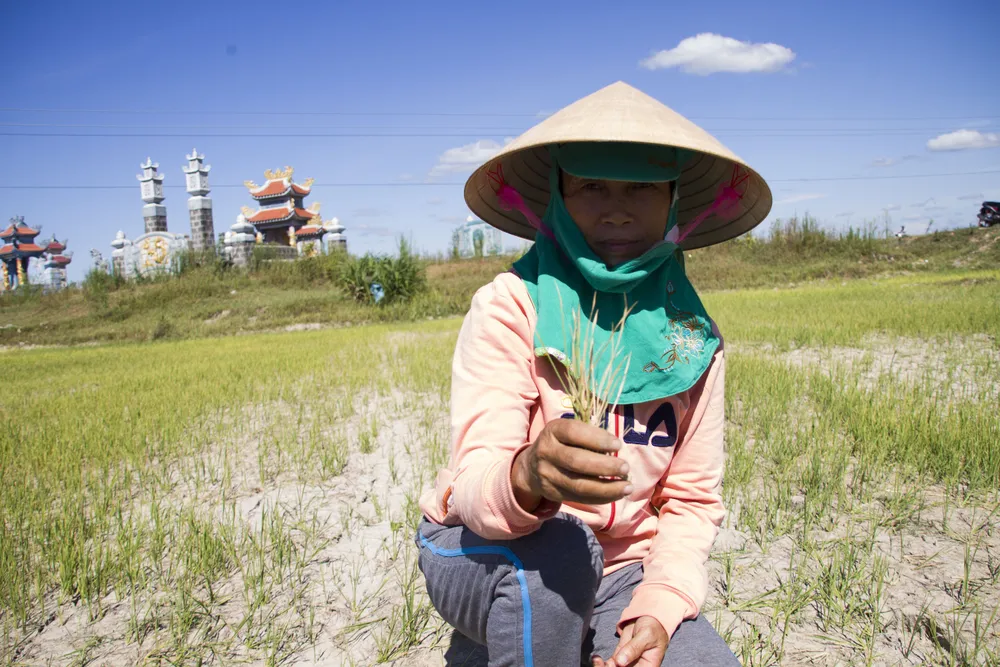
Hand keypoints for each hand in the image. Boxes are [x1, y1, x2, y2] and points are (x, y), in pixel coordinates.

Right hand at [511, 418, 631, 511]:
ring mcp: (547, 474)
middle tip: (625, 468)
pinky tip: (616, 494)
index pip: (574, 432)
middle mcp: (546, 451)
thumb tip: (617, 451)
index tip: (618, 445)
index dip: (597, 439)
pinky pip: (579, 498)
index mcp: (553, 431)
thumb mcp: (569, 433)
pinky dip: (600, 497)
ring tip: (626, 486)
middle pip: (576, 461)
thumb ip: (588, 437)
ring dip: (606, 488)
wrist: (531, 467)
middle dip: (605, 466)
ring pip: (578, 485)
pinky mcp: (552, 492)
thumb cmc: (562, 444)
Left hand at [592, 616, 668, 666]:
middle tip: (599, 663)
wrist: (648, 619)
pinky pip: (609, 665)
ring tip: (597, 660)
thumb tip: (620, 662)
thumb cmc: (653, 627)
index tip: (614, 665)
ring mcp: (627, 664)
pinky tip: (596, 658)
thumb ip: (633, 648)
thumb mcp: (646, 635)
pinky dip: (601, 664)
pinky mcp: (619, 658)